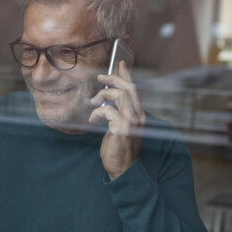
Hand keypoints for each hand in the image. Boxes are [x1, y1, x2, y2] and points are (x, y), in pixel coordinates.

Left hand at [89, 61, 145, 179]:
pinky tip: (92, 121)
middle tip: (100, 78)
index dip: (126, 74)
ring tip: (93, 103)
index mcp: (138, 113)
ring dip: (103, 95)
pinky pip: (108, 111)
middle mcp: (139, 116)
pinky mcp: (123, 129)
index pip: (133, 89)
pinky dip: (97, 113)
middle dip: (113, 79)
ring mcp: (132, 122)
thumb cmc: (117, 148)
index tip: (118, 62)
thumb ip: (116, 111)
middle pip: (128, 88)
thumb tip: (105, 97)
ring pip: (120, 95)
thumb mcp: (117, 126)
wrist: (122, 169)